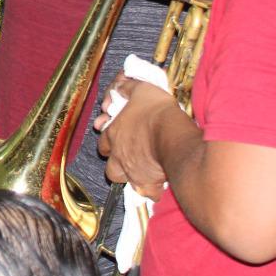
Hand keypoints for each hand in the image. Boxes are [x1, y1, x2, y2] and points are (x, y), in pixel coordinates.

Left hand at [95, 74, 174, 199]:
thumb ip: (127, 88)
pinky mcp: (146, 184)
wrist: (172, 135)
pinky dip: (151, 191)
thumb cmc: (157, 112)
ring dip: (129, 176)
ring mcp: (130, 171)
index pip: (102, 140)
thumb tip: (119, 83)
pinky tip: (159, 186)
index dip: (109, 140)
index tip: (117, 138)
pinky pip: (147, 192)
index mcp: (113, 134)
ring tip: (140, 171)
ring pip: (121, 179)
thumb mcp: (141, 90)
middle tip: (129, 156)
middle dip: (116, 161)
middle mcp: (117, 155)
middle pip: (109, 163)